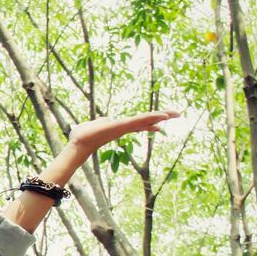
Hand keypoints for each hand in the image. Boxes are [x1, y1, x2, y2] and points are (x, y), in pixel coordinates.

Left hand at [66, 109, 180, 154]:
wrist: (78, 142)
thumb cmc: (84, 135)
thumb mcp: (96, 124)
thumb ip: (101, 121)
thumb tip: (102, 120)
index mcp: (121, 126)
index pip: (140, 122)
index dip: (152, 120)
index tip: (164, 118)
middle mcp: (125, 127)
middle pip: (147, 121)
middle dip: (162, 117)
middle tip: (178, 114)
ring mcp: (125, 127)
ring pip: (146, 120)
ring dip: (160, 115)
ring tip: (175, 113)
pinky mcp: (122, 126)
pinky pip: (139, 120)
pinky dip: (151, 118)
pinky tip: (162, 116)